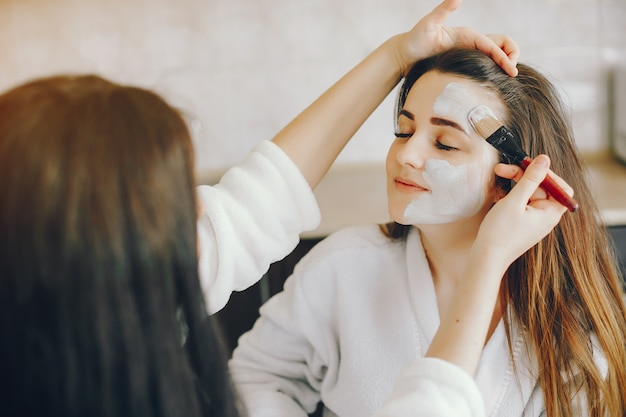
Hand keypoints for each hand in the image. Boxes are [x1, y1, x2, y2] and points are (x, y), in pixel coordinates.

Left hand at [393, 0, 518, 76]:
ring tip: (507, 79)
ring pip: (494, 57)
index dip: (504, 57)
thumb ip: (443, 10)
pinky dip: (493, 72)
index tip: (511, 71)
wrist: (405, 53)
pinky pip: (484, 66)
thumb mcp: (428, 23)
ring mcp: (468, 53)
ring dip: (503, 65)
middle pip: (501, 47)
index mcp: (468, 35)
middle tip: (512, 74)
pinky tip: (492, 84)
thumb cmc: (415, 39)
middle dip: (510, 58)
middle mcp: (471, 42)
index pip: (493, 46)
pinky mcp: (464, 63)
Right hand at [475, 155, 570, 267]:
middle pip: (541, 188)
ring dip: (515, 183)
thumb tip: (544, 160)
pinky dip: (512, 195)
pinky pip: (522, 203)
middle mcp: (545, 217)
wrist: (486, 259)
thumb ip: (530, 179)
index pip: (560, 187)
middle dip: (523, 175)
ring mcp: (533, 221)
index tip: (530, 165)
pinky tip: (498, 194)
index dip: (547, 174)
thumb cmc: (500, 233)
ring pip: (529, 194)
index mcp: (550, 213)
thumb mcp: (514, 201)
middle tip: (502, 168)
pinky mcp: (522, 223)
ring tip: (498, 176)